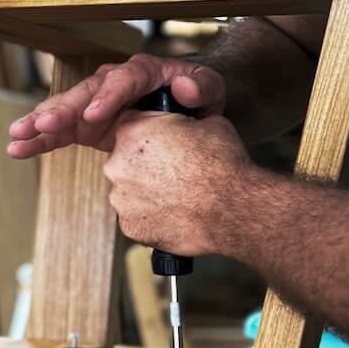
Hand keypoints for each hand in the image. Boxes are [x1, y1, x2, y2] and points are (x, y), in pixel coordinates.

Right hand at [7, 53, 227, 158]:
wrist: (190, 105)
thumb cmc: (200, 95)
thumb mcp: (211, 88)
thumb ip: (203, 86)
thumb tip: (184, 86)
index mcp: (144, 72)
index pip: (123, 79)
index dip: (107, 97)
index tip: (93, 116)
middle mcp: (114, 84)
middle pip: (85, 93)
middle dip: (62, 110)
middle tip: (42, 125)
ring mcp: (97, 104)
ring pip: (65, 110)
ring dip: (40, 123)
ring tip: (17, 138)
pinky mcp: (87, 125)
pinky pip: (61, 132)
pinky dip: (40, 140)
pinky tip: (18, 150)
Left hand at [103, 111, 253, 256]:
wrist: (230, 208)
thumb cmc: (221, 165)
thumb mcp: (206, 122)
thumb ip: (180, 121)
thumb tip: (183, 124)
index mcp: (132, 132)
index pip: (131, 125)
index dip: (151, 133)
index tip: (165, 143)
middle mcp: (117, 164)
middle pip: (125, 159)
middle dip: (145, 164)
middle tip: (173, 171)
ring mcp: (121, 198)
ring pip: (129, 190)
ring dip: (146, 191)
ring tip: (176, 195)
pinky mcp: (130, 226)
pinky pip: (136, 218)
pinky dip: (150, 216)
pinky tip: (173, 214)